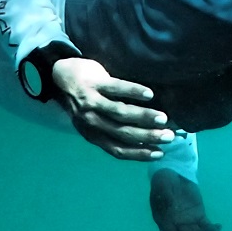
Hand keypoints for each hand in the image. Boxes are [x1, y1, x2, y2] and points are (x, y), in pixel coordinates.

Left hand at [51, 57, 174, 160]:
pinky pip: (117, 87)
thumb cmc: (85, 101)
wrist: (62, 76)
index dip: (139, 153)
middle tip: (169, 136)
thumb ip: (113, 130)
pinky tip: (149, 94)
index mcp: (92, 134)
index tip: (160, 153)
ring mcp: (92, 102)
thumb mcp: (94, 121)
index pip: (117, 149)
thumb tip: (144, 139)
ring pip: (121, 112)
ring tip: (163, 118)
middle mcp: (91, 121)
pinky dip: (134, 92)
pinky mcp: (95, 82)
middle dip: (148, 136)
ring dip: (144, 116)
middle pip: (122, 132)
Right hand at [149, 170, 221, 230]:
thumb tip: (170, 205)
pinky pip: (205, 226)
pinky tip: (218, 227)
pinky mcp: (198, 216)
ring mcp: (188, 221)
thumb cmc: (164, 181)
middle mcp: (175, 224)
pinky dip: (212, 229)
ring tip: (213, 230)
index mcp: (164, 219)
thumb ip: (165, 196)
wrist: (173, 175)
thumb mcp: (161, 186)